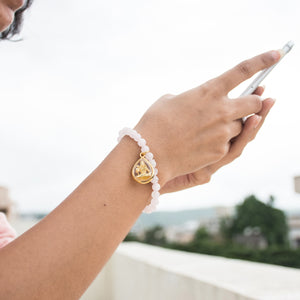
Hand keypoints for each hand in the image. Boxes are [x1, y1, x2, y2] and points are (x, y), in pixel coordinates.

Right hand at [134, 50, 280, 185]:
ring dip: (231, 126)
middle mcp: (221, 110)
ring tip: (207, 130)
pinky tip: (202, 143)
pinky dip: (220, 142)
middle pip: (255, 103)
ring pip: (241, 127)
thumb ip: (191, 98)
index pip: (242, 70)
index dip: (262, 60)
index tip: (276, 54)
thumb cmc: (154, 124)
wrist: (149, 154)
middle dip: (253, 103)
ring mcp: (223, 133)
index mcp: (208, 91)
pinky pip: (229, 145)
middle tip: (242, 106)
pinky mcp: (220, 152)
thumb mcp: (169, 101)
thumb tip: (199, 104)